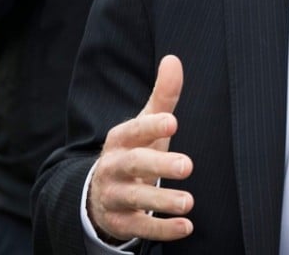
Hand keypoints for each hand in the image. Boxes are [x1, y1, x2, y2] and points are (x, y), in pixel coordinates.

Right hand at [87, 55, 194, 242]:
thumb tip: (174, 59)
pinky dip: (162, 229)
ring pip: (136, 199)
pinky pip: (140, 227)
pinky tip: (185, 226)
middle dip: (159, 166)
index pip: (135, 130)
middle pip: (135, 165)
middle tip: (188, 166)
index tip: (172, 122)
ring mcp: (115, 195)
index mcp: (121, 139)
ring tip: (188, 202)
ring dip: (162, 202)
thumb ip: (163, 96)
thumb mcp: (145, 124)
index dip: (152, 126)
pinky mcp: (120, 221)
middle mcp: (114, 167)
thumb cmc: (135, 150)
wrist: (100, 192)